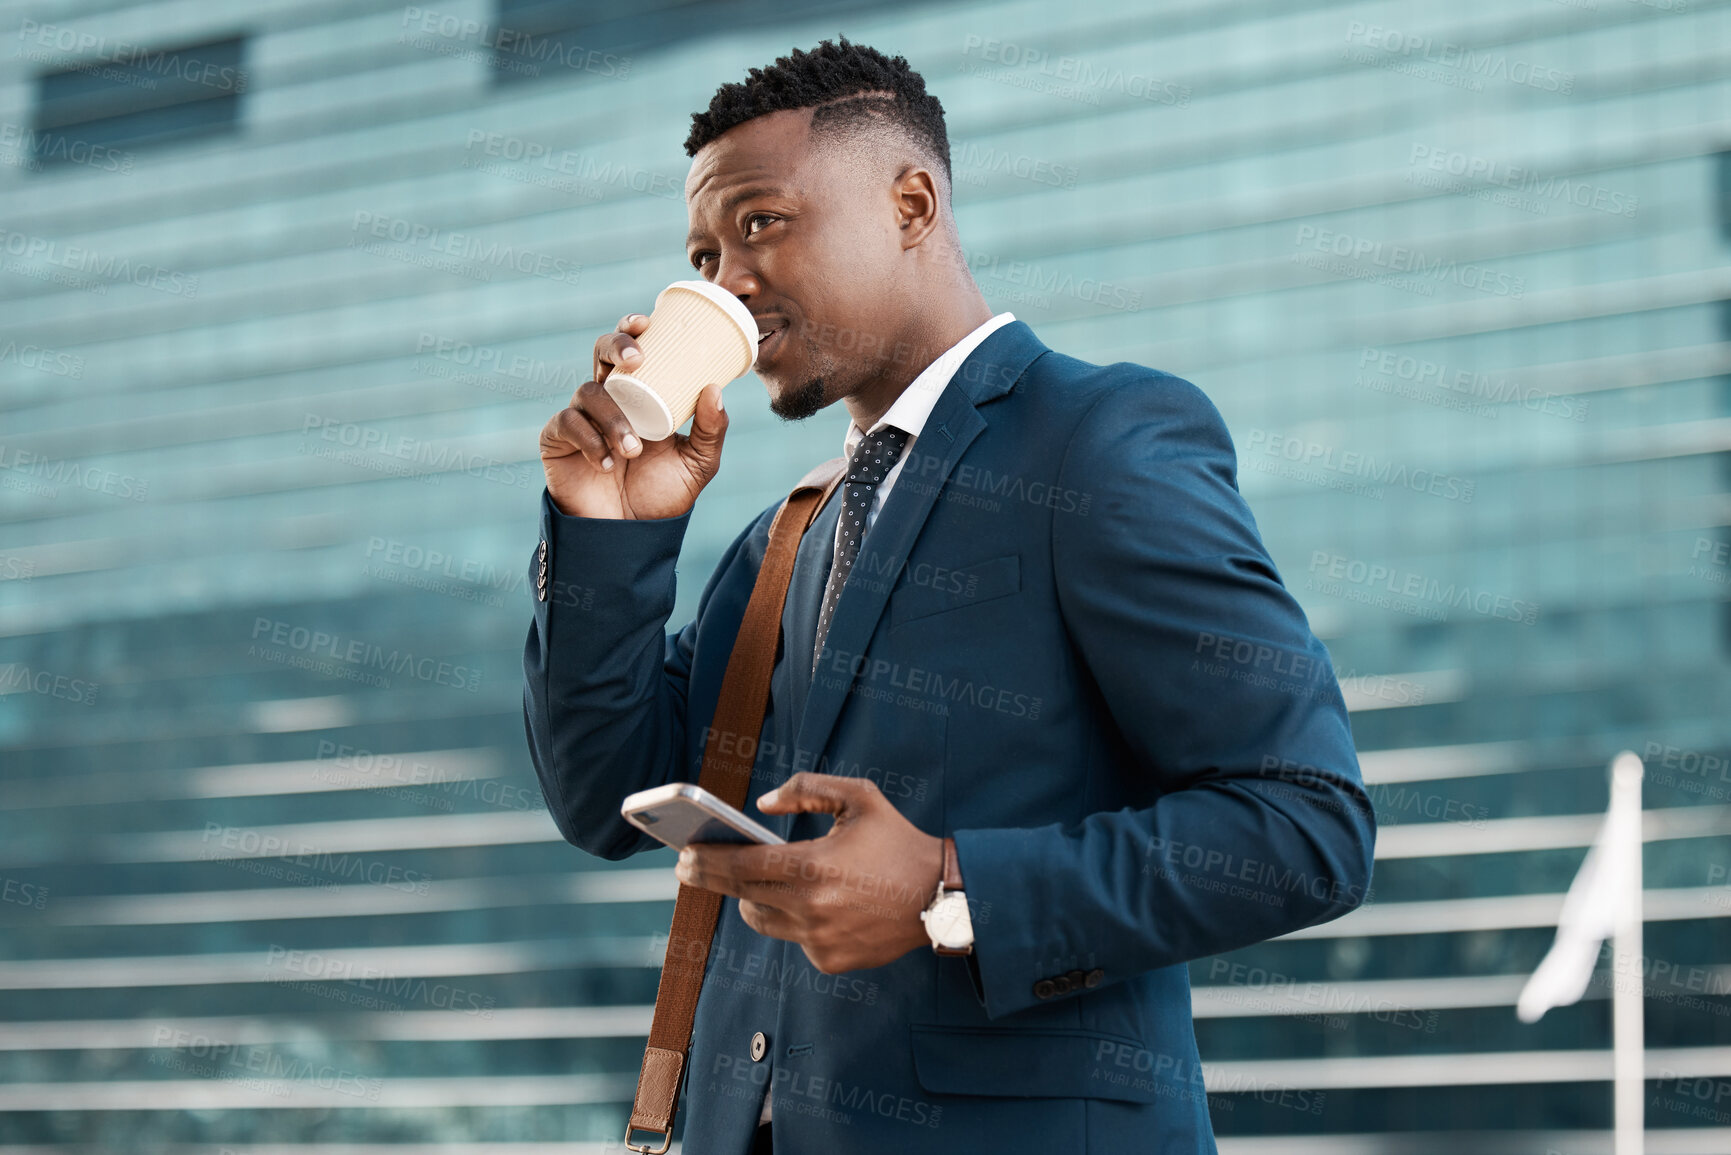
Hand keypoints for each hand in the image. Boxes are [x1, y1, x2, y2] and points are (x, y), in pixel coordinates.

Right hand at [538, 312, 728, 519]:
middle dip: (616, 346)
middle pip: (600, 352)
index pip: (630, 351)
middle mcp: (608, 399)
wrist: (629, 537)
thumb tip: (714, 388)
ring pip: (588, 392)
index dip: (631, 329)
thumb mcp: (698, 463)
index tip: (646, 323)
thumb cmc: (662, 496)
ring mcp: (580, 417)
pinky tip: (607, 462)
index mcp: (639, 395)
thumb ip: (711, 431)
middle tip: (637, 361)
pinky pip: (567, 424)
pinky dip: (590, 440)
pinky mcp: (557, 440)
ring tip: (633, 449)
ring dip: (613, 417)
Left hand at [674, 773, 942, 973]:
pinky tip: (813, 904)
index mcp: (813, 865)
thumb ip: (807, 790)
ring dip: (752, 899)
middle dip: (711, 878)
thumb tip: (764, 806)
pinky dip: (792, 920)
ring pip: (762, 920)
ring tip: (753, 882)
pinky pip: (792, 938)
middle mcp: (810, 907)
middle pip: (741, 895)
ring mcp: (817, 939)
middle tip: (689, 867)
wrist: (941, 896)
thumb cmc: (897, 842)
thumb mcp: (859, 797)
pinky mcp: (828, 960)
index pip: (741, 865)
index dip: (706, 860)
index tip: (682, 854)